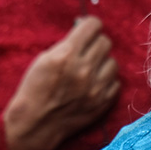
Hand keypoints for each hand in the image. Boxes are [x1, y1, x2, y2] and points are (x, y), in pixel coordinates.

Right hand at [3, 17, 119, 149]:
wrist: (36, 124)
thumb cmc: (34, 89)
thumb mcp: (44, 59)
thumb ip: (66, 44)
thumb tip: (83, 30)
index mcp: (66, 54)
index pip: (93, 25)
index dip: (89, 25)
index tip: (86, 29)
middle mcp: (84, 69)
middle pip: (105, 42)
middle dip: (96, 42)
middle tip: (87, 49)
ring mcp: (96, 87)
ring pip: (113, 62)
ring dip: (103, 63)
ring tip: (91, 69)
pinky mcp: (103, 102)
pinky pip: (116, 83)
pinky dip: (106, 81)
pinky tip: (94, 83)